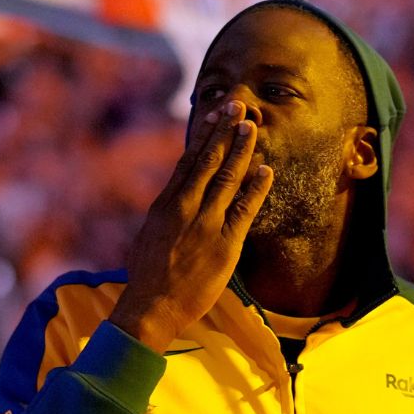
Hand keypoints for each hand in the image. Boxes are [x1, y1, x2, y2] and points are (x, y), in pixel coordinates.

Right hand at [110, 100, 274, 351]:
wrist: (150, 307)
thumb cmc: (148, 276)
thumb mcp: (149, 235)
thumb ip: (165, 213)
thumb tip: (175, 197)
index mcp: (166, 204)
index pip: (188, 161)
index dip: (204, 136)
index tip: (215, 115)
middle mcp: (185, 207)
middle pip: (209, 160)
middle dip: (225, 131)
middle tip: (239, 106)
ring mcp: (206, 224)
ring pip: (227, 178)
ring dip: (242, 149)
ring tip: (253, 126)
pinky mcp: (224, 244)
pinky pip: (245, 209)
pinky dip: (256, 188)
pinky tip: (266, 169)